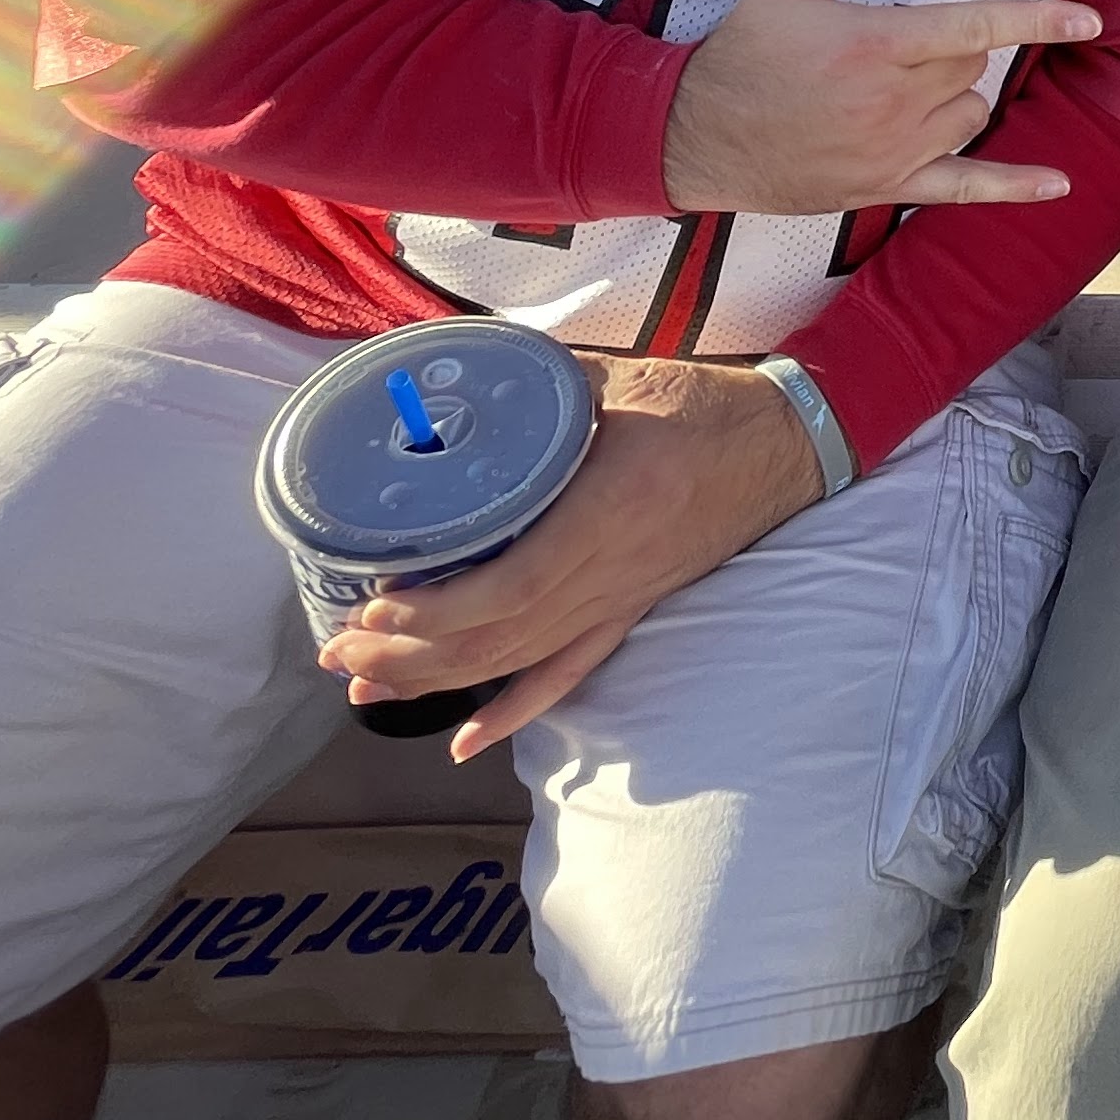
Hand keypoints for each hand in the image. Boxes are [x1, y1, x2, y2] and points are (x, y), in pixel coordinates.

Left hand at [316, 355, 821, 759]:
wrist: (783, 446)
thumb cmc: (700, 404)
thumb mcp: (614, 379)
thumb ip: (536, 386)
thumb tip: (450, 384)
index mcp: (609, 510)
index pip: (514, 587)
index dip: (438, 614)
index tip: (374, 608)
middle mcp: (613, 571)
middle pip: (499, 639)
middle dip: (409, 657)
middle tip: (336, 654)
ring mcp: (621, 600)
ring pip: (519, 663)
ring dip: (437, 683)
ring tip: (363, 685)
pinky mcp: (630, 611)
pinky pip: (569, 673)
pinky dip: (515, 713)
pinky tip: (465, 740)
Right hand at [658, 0, 1097, 211]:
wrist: (694, 139)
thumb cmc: (741, 56)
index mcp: (872, 44)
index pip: (974, 25)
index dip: (1037, 21)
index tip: (1090, 18)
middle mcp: (890, 101)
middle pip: (973, 65)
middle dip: (954, 47)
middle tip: (896, 45)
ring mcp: (892, 150)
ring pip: (972, 114)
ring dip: (957, 97)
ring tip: (900, 89)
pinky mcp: (887, 186)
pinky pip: (965, 188)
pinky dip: (1013, 187)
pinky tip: (1057, 186)